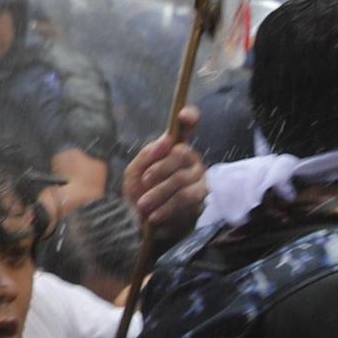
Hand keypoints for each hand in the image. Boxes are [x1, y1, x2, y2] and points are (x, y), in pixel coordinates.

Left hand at [122, 109, 205, 253]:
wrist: (147, 222)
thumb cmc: (140, 193)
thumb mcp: (134, 172)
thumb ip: (147, 156)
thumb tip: (166, 141)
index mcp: (174, 147)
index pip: (187, 127)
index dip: (188, 117)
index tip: (183, 115)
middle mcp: (191, 159)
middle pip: (180, 154)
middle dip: (159, 169)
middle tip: (143, 182)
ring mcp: (199, 178)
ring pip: (181, 180)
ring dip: (159, 193)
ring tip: (143, 205)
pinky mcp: (202, 198)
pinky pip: (186, 199)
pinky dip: (167, 207)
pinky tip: (155, 216)